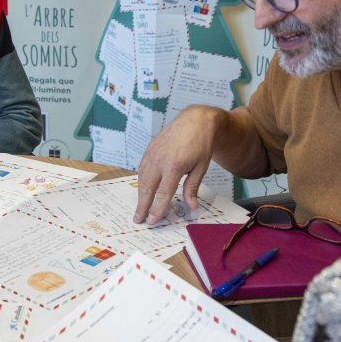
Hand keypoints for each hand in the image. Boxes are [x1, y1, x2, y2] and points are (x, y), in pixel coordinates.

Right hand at [135, 106, 222, 224]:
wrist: (195, 120)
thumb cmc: (201, 144)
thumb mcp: (201, 168)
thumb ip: (192, 188)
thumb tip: (191, 206)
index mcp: (173, 166)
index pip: (162, 193)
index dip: (157, 209)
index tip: (152, 221)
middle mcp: (159, 160)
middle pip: (148, 188)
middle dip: (143, 206)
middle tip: (139, 220)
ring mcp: (152, 153)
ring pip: (142, 179)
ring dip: (140, 195)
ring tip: (139, 208)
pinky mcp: (149, 149)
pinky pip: (142, 169)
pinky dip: (141, 182)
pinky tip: (142, 190)